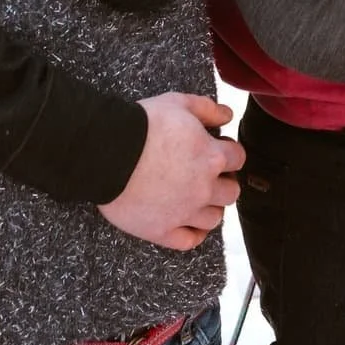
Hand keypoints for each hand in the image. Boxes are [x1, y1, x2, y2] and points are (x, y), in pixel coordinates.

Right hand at [98, 93, 243, 251]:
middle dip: (223, 182)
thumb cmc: (142, 125)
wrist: (107, 152)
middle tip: (206, 176)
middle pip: (231, 193)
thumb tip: (228, 115)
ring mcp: (184, 213)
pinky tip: (188, 224)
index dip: (229, 153)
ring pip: (213, 219)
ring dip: (209, 208)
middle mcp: (203, 188)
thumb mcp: (177, 103)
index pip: (238, 159)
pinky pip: (189, 241)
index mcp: (211, 157)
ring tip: (195, 198)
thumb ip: (208, 108)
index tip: (217, 151)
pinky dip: (193, 234)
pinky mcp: (162, 230)